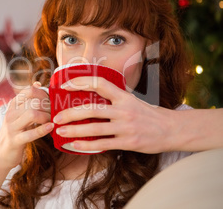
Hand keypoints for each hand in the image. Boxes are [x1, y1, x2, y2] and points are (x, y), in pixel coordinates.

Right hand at [0, 82, 52, 168]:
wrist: (0, 155)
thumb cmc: (14, 133)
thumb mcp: (19, 115)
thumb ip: (28, 101)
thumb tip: (37, 83)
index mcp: (12, 106)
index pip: (29, 91)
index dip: (43, 94)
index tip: (50, 101)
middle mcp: (11, 114)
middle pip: (33, 102)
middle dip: (48, 106)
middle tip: (54, 113)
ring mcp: (12, 127)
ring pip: (32, 114)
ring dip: (46, 117)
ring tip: (51, 121)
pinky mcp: (15, 141)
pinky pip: (31, 133)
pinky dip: (43, 130)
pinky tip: (51, 127)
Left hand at [53, 76, 173, 153]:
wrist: (171, 130)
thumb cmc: (147, 114)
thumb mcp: (132, 99)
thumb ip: (113, 97)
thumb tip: (91, 92)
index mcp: (124, 96)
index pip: (99, 84)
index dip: (80, 82)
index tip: (64, 85)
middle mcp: (124, 110)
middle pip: (92, 109)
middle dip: (70, 113)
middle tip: (56, 117)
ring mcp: (126, 127)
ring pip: (94, 128)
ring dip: (74, 130)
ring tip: (60, 131)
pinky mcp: (128, 142)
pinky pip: (103, 144)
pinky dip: (86, 145)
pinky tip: (74, 144)